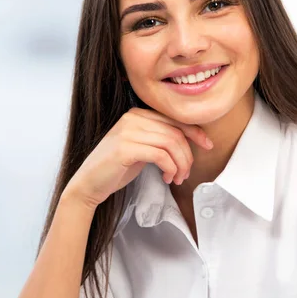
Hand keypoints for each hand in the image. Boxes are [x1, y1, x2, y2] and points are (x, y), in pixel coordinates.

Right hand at [64, 107, 212, 209]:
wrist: (89, 184)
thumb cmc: (116, 168)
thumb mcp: (141, 148)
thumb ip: (159, 139)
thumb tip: (189, 142)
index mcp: (137, 114)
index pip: (174, 119)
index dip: (195, 132)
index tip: (207, 146)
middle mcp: (133, 118)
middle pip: (175, 132)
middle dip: (188, 155)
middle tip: (187, 174)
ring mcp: (128, 131)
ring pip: (171, 143)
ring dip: (180, 164)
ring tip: (177, 178)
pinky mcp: (125, 148)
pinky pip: (161, 155)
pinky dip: (170, 168)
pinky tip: (166, 178)